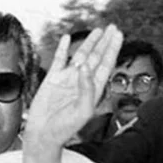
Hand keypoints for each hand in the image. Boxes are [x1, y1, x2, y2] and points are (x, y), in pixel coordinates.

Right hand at [24, 25, 122, 150]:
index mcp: (94, 89)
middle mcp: (83, 81)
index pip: (106, 64)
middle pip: (97, 56)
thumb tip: (85, 67)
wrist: (44, 134)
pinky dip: (63, 48)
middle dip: (105, 42)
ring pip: (81, 55)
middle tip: (113, 28)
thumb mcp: (83, 110)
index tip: (118, 35)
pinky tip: (68, 38)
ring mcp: (68, 79)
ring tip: (98, 30)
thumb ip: (87, 88)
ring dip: (89, 43)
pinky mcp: (53, 79)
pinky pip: (59, 59)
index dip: (113, 49)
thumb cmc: (66, 128)